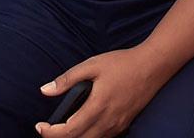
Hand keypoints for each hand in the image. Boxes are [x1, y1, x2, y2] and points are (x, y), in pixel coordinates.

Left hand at [35, 49, 165, 137]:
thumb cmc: (123, 63)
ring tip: (63, 129)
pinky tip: (84, 126)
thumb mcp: (93, 64)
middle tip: (48, 129)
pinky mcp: (124, 125)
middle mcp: (108, 121)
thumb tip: (45, 90)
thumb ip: (68, 79)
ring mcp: (118, 125)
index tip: (39, 126)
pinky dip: (89, 137)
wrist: (154, 66)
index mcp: (98, 106)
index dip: (49, 133)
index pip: (68, 131)